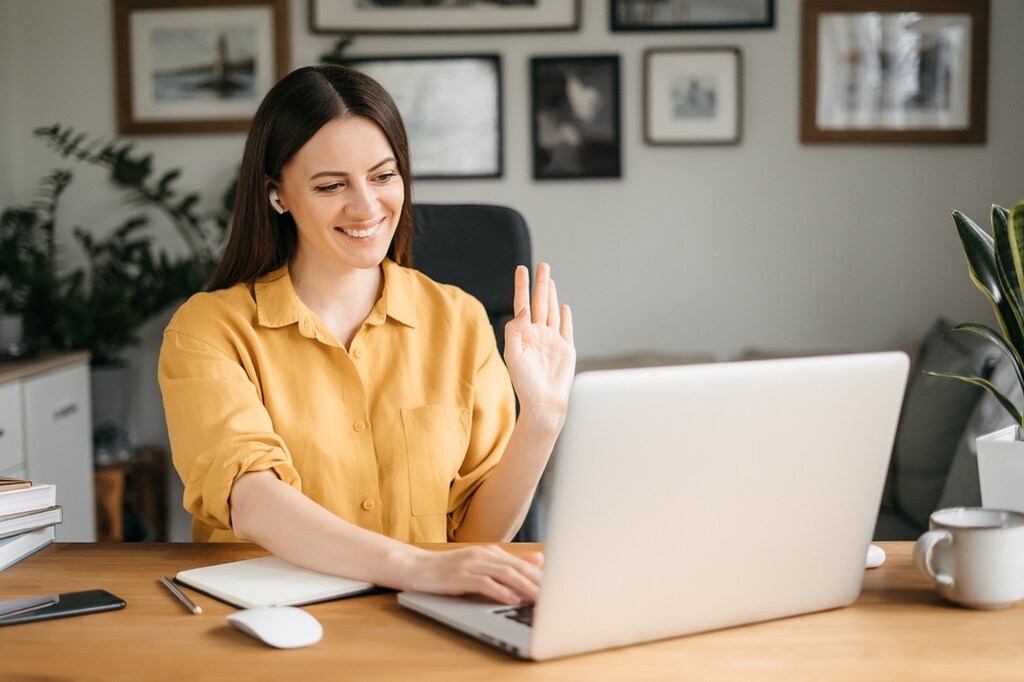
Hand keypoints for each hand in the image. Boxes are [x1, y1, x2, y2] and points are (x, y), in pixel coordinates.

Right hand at [405, 545, 544, 603]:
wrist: (416, 567)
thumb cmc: (449, 570)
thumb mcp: (481, 566)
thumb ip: (509, 565)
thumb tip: (540, 560)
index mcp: (492, 552)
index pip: (523, 564)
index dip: (542, 577)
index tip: (558, 588)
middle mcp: (484, 555)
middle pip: (518, 568)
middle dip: (539, 583)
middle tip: (556, 596)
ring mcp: (471, 564)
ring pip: (505, 575)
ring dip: (525, 587)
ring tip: (540, 599)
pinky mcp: (460, 576)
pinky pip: (484, 583)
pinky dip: (500, 591)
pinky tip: (511, 599)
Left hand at [504, 263, 575, 425]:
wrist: (544, 402)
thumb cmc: (525, 383)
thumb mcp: (513, 355)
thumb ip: (515, 331)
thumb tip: (522, 311)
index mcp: (523, 334)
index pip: (521, 304)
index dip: (521, 286)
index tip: (521, 269)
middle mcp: (537, 334)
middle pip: (539, 303)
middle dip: (540, 284)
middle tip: (542, 265)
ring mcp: (552, 340)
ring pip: (551, 311)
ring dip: (551, 294)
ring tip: (549, 279)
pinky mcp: (566, 349)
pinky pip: (566, 328)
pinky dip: (565, 317)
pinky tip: (563, 307)